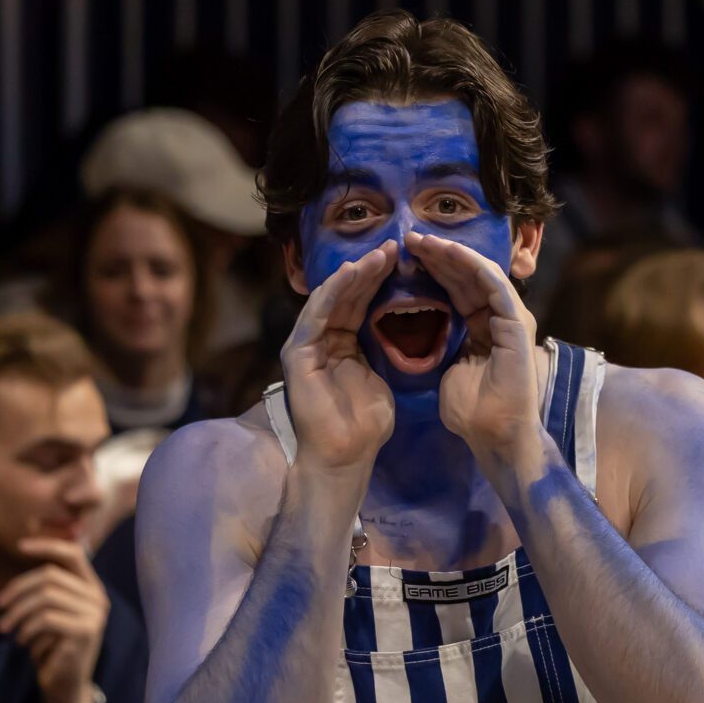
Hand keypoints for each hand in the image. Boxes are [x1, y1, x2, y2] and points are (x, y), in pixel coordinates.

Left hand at [0, 538, 108, 702]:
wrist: (65, 685)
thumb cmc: (52, 646)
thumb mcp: (48, 613)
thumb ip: (44, 590)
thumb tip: (22, 556)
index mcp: (90, 587)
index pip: (74, 554)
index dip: (47, 545)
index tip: (19, 546)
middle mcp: (98, 596)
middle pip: (50, 576)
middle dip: (18, 589)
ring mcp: (95, 614)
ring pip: (46, 596)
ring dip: (18, 612)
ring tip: (6, 628)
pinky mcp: (86, 631)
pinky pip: (48, 618)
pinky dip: (28, 629)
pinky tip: (22, 642)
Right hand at [283, 242, 397, 473]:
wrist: (345, 457)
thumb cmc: (365, 425)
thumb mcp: (383, 377)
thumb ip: (383, 349)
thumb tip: (403, 327)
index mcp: (341, 342)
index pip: (360, 302)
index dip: (380, 280)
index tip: (405, 261)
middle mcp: (320, 338)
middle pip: (346, 294)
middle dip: (370, 269)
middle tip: (394, 245)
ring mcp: (306, 344)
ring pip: (331, 297)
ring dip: (355, 273)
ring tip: (379, 254)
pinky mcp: (298, 352)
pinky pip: (317, 314)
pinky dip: (334, 292)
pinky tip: (352, 273)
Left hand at [405, 232, 539, 456]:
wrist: (495, 434)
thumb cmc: (472, 412)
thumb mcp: (447, 371)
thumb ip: (442, 348)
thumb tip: (424, 339)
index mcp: (483, 328)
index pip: (457, 290)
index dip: (433, 272)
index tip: (405, 259)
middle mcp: (499, 317)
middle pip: (467, 276)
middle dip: (438, 256)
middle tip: (409, 238)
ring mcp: (510, 318)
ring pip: (479, 272)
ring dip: (451, 254)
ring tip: (422, 239)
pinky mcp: (515, 322)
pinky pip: (492, 284)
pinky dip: (470, 265)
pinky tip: (448, 251)